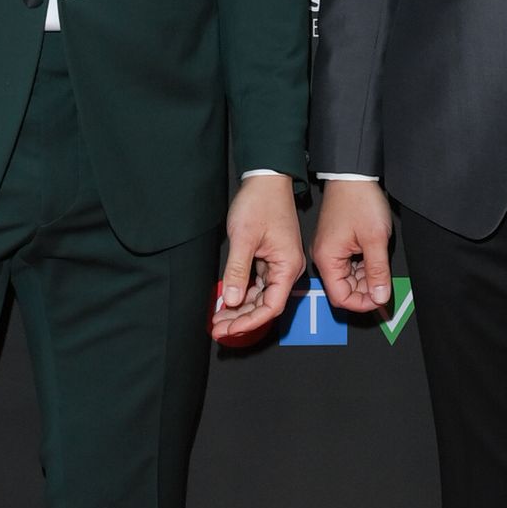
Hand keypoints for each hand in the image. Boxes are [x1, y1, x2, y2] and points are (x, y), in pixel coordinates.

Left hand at [210, 178, 306, 344]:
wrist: (266, 179)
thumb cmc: (261, 203)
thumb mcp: (244, 238)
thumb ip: (237, 271)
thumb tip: (231, 299)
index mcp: (288, 266)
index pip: (271, 306)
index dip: (250, 321)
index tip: (230, 329)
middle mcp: (287, 269)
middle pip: (265, 305)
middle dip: (241, 319)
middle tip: (218, 328)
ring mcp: (278, 265)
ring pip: (259, 296)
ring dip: (239, 308)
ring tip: (218, 318)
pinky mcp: (270, 259)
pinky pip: (257, 284)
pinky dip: (241, 293)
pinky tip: (226, 300)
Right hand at [313, 180, 393, 315]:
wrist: (353, 175)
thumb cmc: (359, 200)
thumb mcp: (375, 239)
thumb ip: (377, 271)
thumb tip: (380, 296)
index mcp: (327, 259)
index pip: (340, 297)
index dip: (362, 303)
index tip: (380, 299)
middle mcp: (324, 257)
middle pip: (344, 289)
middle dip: (365, 291)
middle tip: (386, 285)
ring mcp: (330, 250)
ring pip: (348, 278)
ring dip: (366, 279)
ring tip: (382, 269)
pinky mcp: (336, 244)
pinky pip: (349, 265)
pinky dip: (363, 267)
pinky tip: (375, 260)